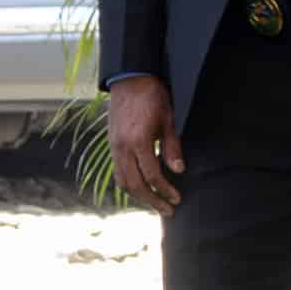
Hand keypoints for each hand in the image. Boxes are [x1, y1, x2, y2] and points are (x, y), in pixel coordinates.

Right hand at [107, 75, 184, 213]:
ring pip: (123, 182)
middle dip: (152, 200)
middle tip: (168, 210)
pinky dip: (129, 184)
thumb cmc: (153, 96)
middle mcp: (122, 149)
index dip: (165, 190)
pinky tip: (142, 188)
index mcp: (138, 142)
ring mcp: (114, 148)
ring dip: (139, 196)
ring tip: (156, 203)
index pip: (152, 176)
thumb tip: (178, 170)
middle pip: (135, 185)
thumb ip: (172, 147)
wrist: (130, 79)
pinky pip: (118, 172)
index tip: (177, 199)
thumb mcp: (169, 119)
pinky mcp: (112, 145)